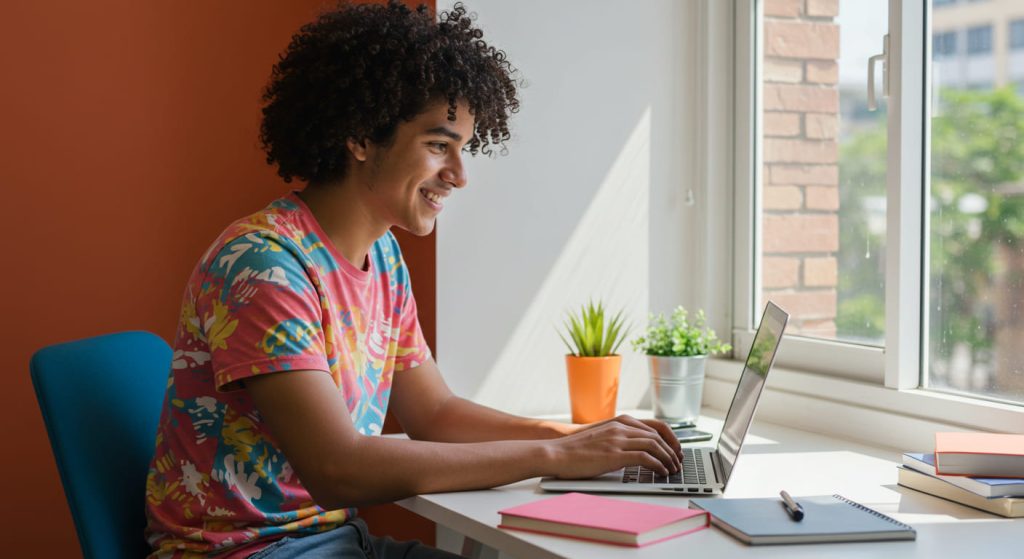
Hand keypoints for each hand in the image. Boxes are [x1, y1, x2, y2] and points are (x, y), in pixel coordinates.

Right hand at [545, 414, 681, 478]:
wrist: (557, 452)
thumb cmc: (576, 448)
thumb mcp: (601, 437)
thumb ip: (619, 438)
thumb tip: (634, 450)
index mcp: (620, 421)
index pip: (655, 426)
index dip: (669, 438)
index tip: (675, 450)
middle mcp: (621, 427)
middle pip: (658, 435)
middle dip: (672, 450)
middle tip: (678, 462)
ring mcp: (618, 440)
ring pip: (654, 445)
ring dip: (668, 458)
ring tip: (672, 470)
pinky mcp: (614, 454)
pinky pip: (645, 457)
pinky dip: (658, 465)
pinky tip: (661, 473)